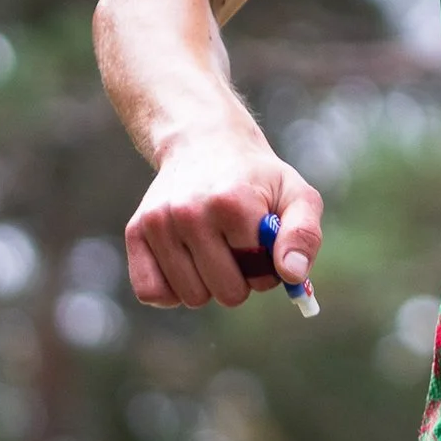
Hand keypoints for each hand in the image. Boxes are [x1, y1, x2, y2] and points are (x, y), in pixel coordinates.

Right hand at [125, 138, 322, 309]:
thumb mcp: (297, 195)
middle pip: (226, 293)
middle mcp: (189, 212)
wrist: (204, 143)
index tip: (265, 242)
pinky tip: (187, 264)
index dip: (269, 266)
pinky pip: (152, 293)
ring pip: (191, 297)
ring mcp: (158, 222)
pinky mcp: (136, 232)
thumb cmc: (257, 179)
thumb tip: (292, 274)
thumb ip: (304, 234)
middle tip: (240, 249)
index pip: (261, 276)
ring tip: (214, 250)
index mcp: (232, 202)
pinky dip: (172, 291)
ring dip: (208, 285)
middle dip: (242, 280)